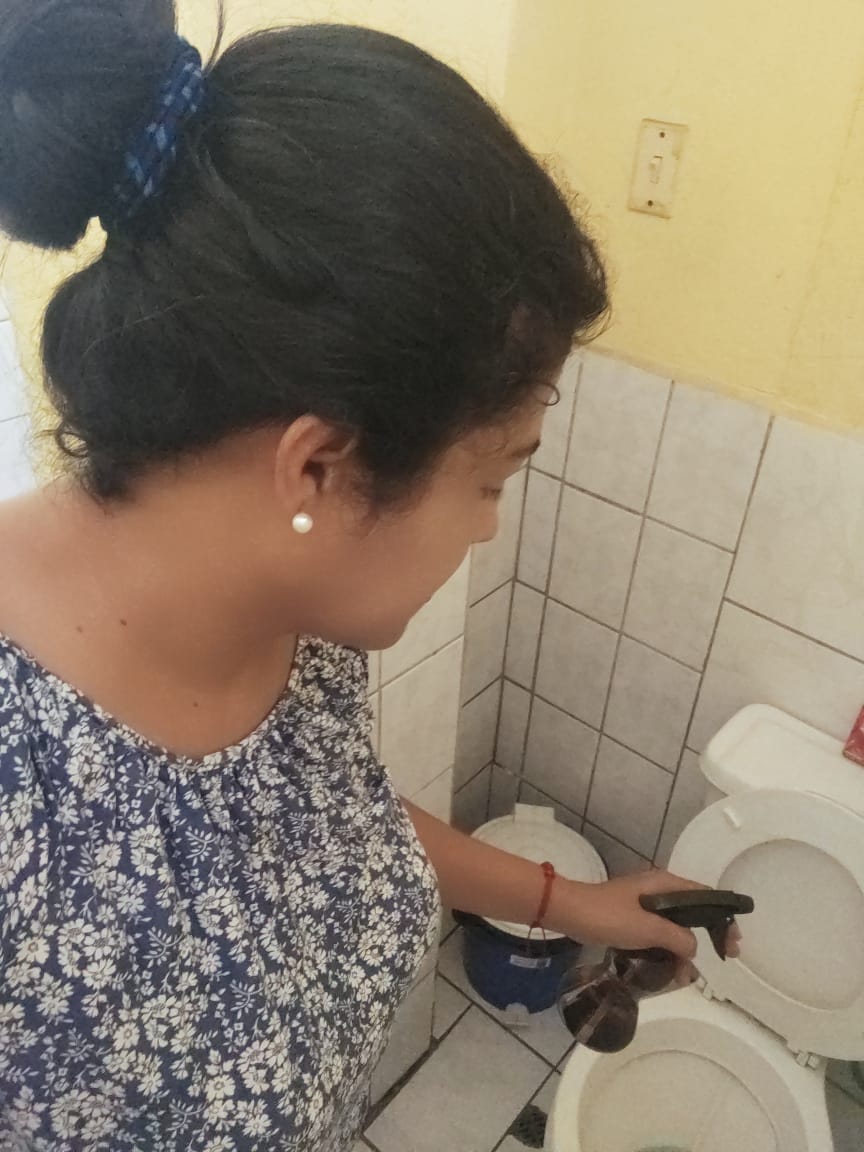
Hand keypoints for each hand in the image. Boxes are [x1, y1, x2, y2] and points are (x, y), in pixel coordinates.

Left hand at [556, 869, 741, 968]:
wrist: (569, 912)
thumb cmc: (608, 916)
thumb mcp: (648, 928)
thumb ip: (678, 938)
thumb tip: (693, 949)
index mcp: (666, 884)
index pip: (706, 897)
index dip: (724, 918)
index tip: (733, 943)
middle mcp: (659, 890)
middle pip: (694, 912)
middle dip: (709, 935)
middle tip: (723, 959)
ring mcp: (645, 904)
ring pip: (676, 926)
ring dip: (685, 949)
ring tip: (687, 975)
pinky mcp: (632, 918)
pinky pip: (659, 933)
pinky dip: (667, 950)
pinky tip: (670, 970)